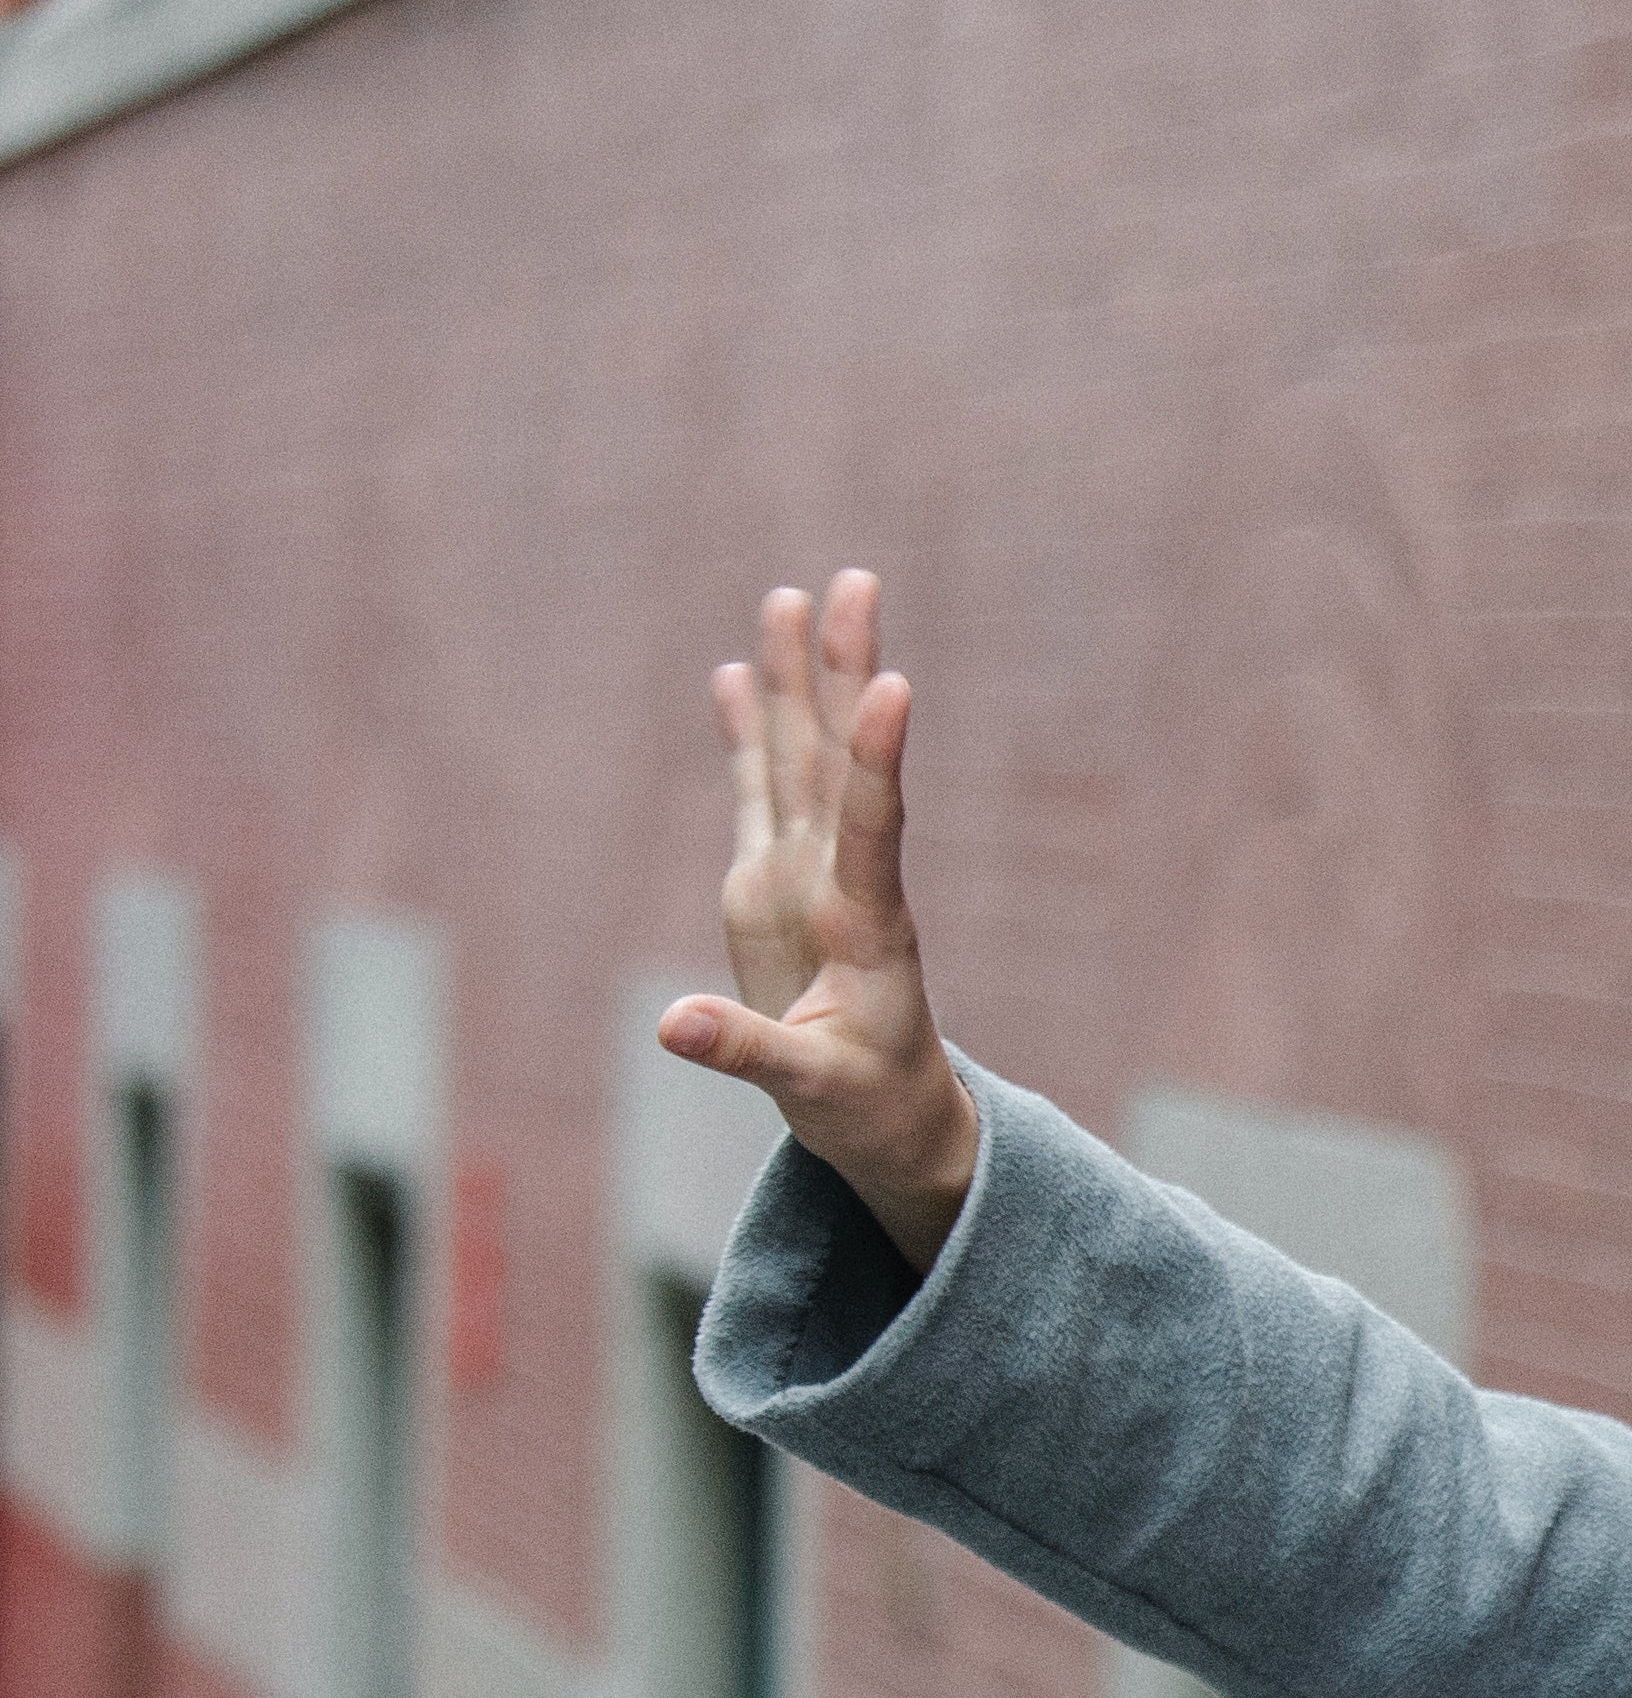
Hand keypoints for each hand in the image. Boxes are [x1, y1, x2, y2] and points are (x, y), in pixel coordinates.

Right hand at [658, 569, 975, 1271]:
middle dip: (842, 672)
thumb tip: (671, 1028)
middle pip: (839, 761)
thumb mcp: (814, 1092)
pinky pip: (760, 793)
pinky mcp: (774, 885)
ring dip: (796, 682)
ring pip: (802, 760)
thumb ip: (748, 1053)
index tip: (894, 688)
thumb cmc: (867, 1108)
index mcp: (866, 928)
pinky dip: (746, 736)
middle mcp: (841, 882)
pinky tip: (735, 674)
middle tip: (855, 583)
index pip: (875, 830)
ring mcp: (806, 876)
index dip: (880, 762)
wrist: (886, 1115)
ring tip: (791, 598)